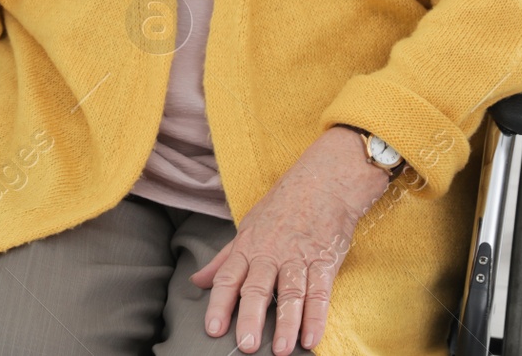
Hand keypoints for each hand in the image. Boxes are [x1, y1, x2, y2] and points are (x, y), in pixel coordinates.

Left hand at [189, 127, 390, 353]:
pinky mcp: (324, 261)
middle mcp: (270, 254)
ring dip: (286, 323)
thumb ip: (223, 259)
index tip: (213, 329)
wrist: (323, 182)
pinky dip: (316, 317)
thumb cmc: (281, 207)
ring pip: (290, 293)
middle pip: (257, 288)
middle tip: (246, 345)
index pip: (228, 278)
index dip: (219, 304)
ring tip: (281, 350)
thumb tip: (197, 281)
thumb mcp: (247, 228)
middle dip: (250, 317)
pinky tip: (311, 338)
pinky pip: (320, 292)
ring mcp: (298, 258)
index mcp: (248, 247)